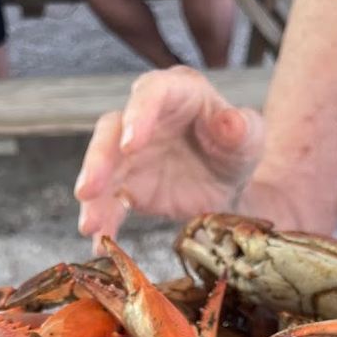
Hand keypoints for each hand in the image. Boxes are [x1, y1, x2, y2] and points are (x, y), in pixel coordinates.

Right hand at [75, 66, 264, 251]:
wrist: (227, 183)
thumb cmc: (236, 149)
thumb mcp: (249, 138)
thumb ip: (242, 129)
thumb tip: (231, 122)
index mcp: (178, 93)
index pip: (152, 93)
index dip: (137, 116)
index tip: (130, 145)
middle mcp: (144, 118)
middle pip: (111, 130)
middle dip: (99, 160)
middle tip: (88, 189)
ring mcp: (129, 154)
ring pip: (102, 169)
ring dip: (93, 199)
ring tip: (89, 226)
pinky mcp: (126, 185)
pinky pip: (108, 203)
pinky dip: (103, 222)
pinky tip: (99, 244)